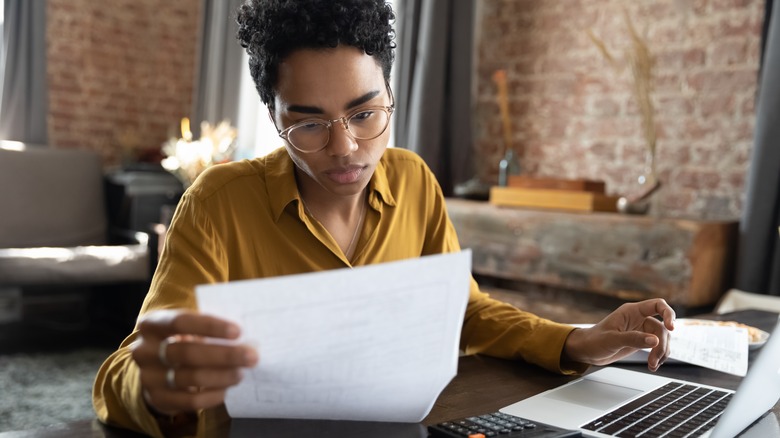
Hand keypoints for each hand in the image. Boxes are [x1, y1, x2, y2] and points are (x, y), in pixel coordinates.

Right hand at [131, 309, 258, 415]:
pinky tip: (226, 389)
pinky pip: (189, 401)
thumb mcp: (187, 327)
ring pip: (190, 378)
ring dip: (221, 376)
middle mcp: (144, 350)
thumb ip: (208, 327)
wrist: (157, 369)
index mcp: (152, 324)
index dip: (210, 326)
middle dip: (224, 355)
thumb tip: (246, 332)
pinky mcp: (157, 399)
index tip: (237, 331)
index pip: (180, 322)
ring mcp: (148, 377)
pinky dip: (212, 395)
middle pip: (187, 353)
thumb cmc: (181, 340)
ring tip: (240, 373)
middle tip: (251, 356)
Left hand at [563, 298, 674, 371]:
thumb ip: (633, 339)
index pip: (657, 305)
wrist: (587, 351)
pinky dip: (658, 356)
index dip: (668, 314)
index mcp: (631, 311)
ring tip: (652, 365)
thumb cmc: (594, 341)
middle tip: (654, 360)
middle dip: (661, 345)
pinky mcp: (641, 341)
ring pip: (662, 339)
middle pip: (662, 328)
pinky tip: (653, 365)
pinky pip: (657, 347)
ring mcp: (641, 330)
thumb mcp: (612, 340)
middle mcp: (639, 319)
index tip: (671, 327)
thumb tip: (654, 341)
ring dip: (661, 353)